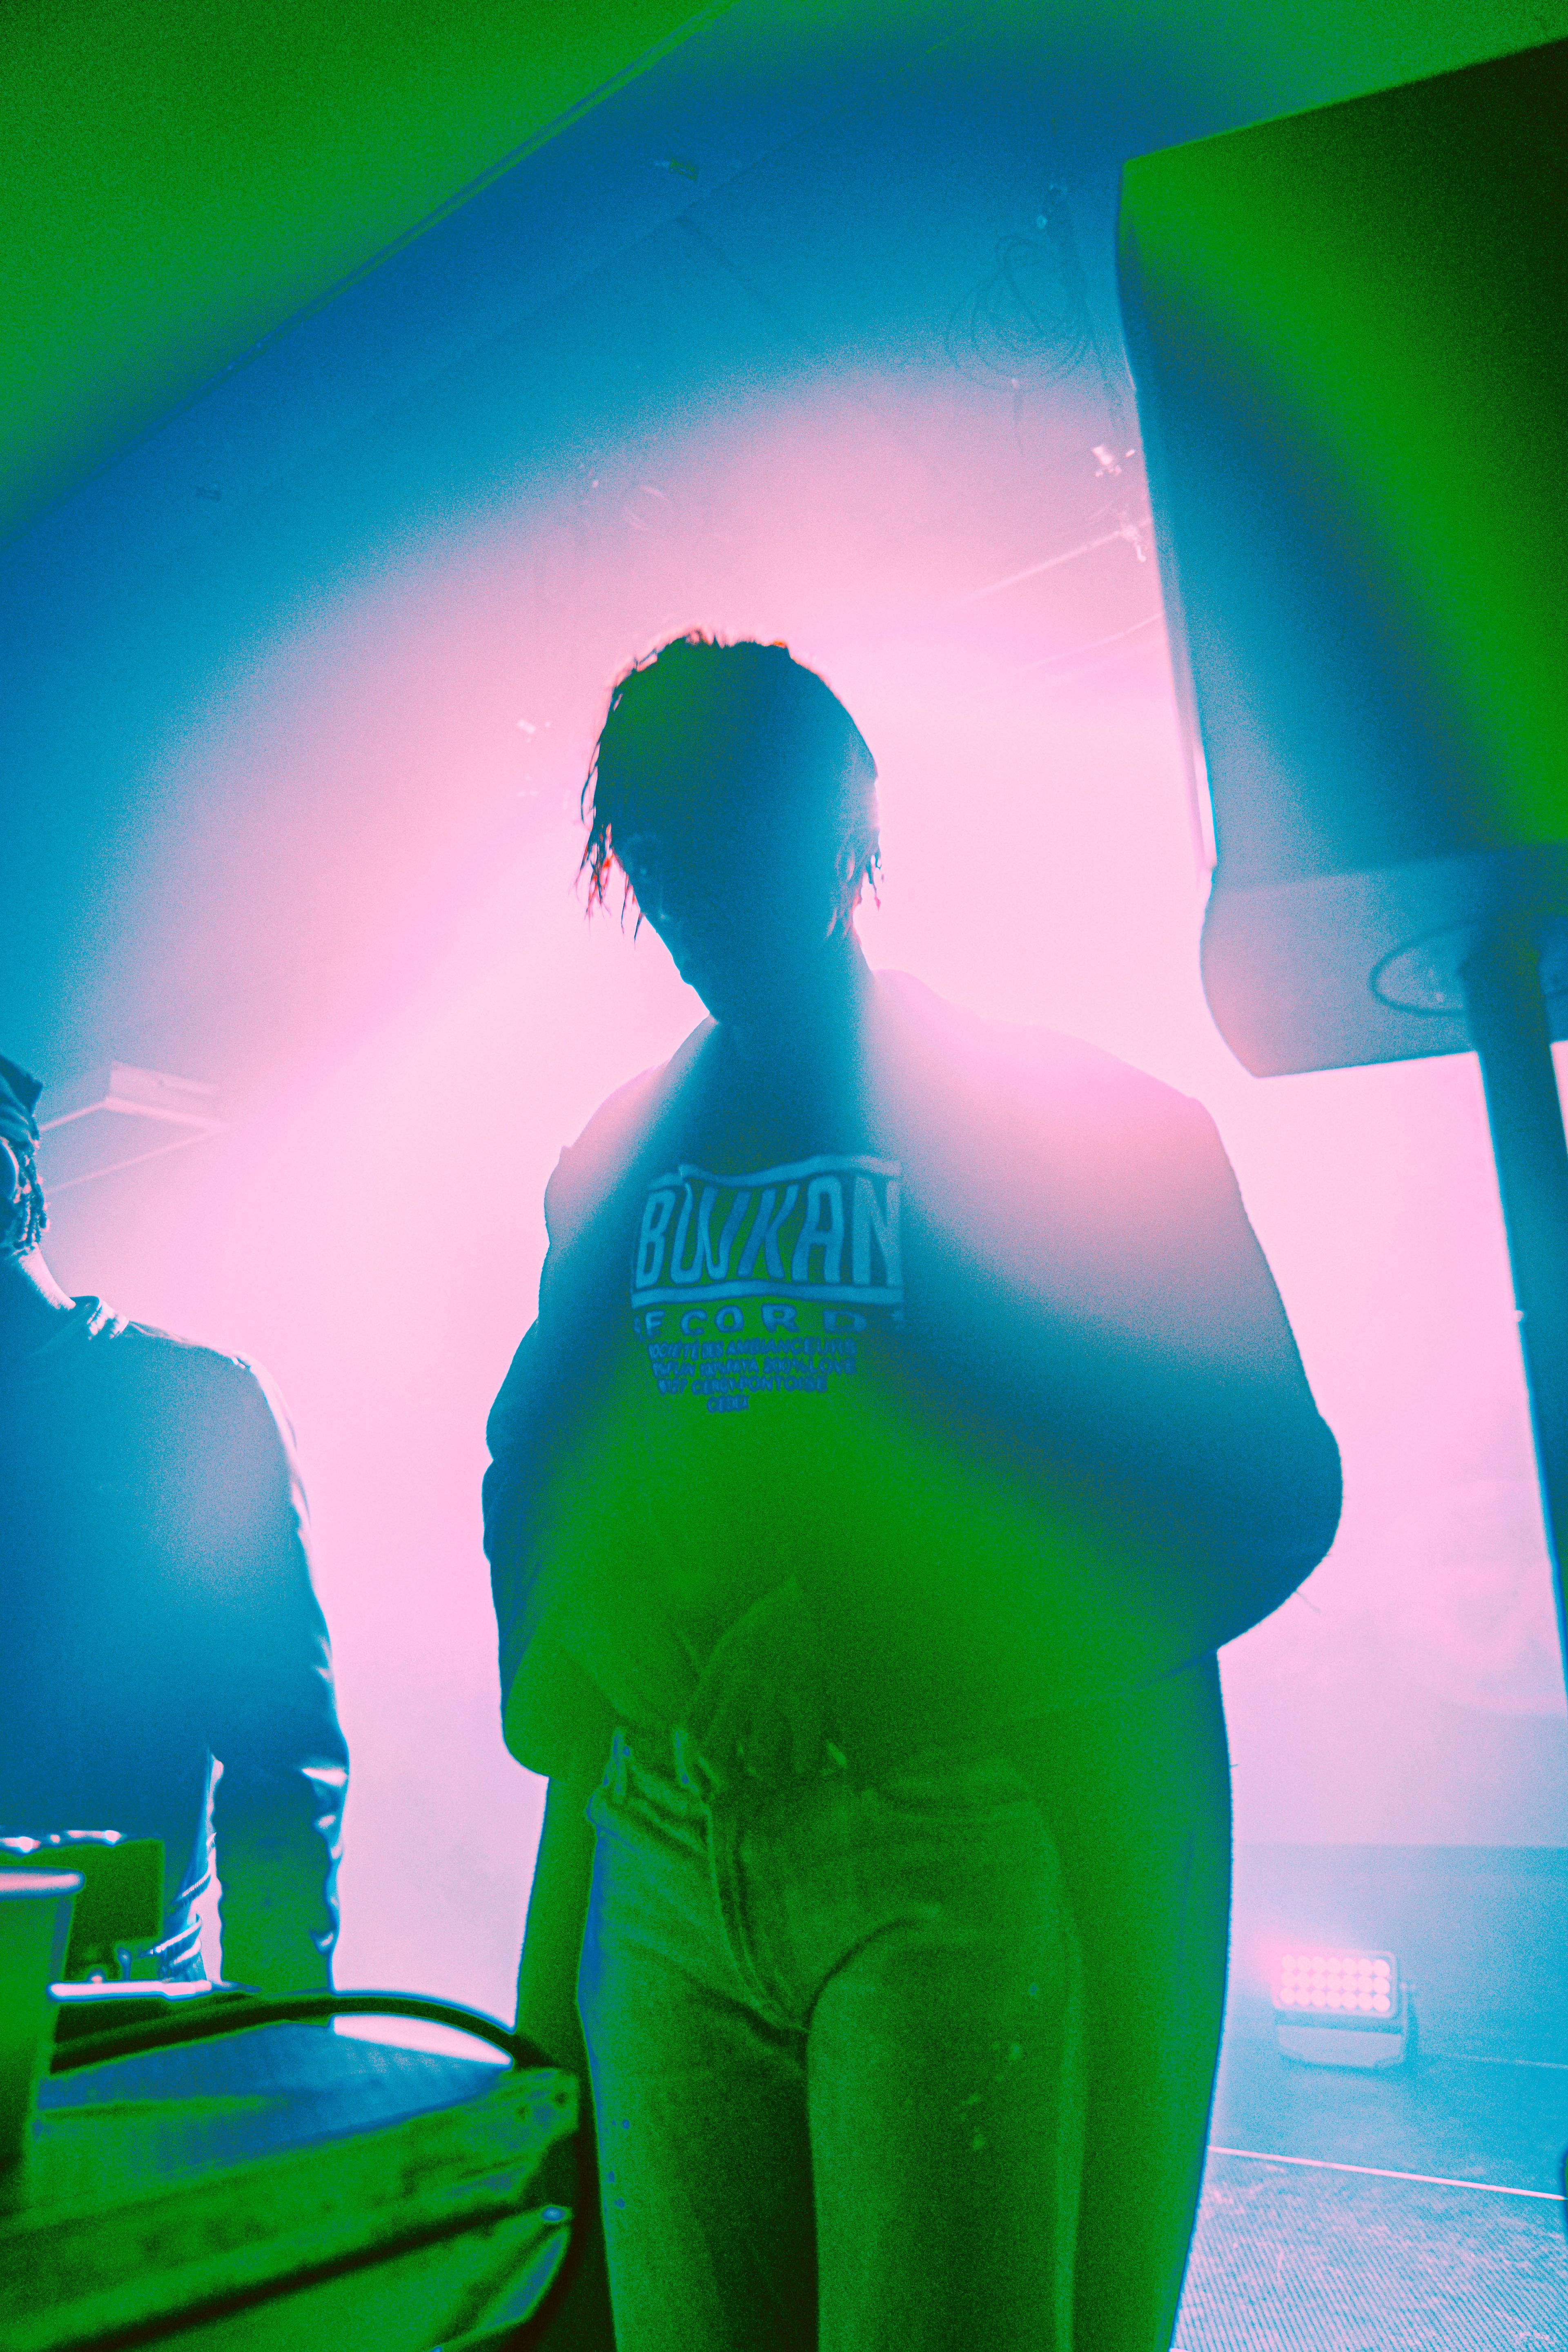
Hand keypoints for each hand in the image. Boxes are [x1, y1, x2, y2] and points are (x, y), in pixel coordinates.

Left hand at [677, 1579, 833, 1792]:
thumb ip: (723, 1680)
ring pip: (756, 1759)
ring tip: (775, 1769)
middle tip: (734, 1785)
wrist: (830, 1586)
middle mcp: (741, 1680)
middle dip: (720, 1779)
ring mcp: (775, 1690)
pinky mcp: (810, 1697)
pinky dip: (805, 1765)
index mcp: (721, 1665)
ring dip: (765, 1774)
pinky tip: (808, 1758)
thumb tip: (709, 1731)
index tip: (696, 1784)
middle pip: (711, 1750)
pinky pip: (802, 1753)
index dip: (686, 1765)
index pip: (687, 1727)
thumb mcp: (739, 1640)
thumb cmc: (785, 1620)